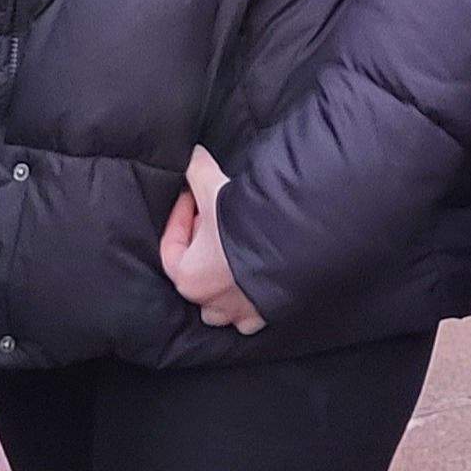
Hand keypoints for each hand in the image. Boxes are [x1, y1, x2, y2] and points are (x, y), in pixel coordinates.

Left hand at [160, 146, 264, 334]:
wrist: (299, 241)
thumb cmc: (249, 223)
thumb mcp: (215, 187)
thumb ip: (197, 170)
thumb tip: (191, 154)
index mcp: (189, 276)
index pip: (171, 246)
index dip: (180, 214)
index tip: (192, 195)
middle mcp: (210, 302)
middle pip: (194, 274)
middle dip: (202, 245)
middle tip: (215, 216)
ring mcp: (240, 312)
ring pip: (219, 303)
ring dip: (221, 280)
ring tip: (232, 251)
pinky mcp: (266, 315)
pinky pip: (249, 315)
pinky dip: (248, 301)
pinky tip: (256, 277)